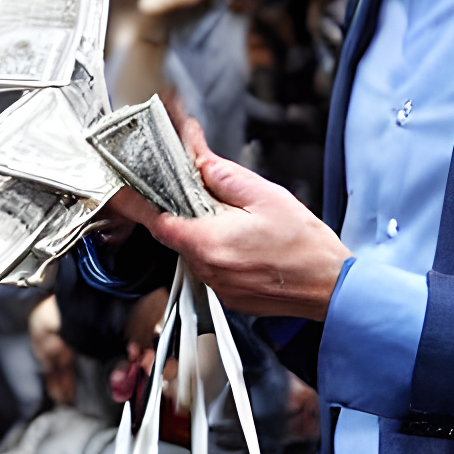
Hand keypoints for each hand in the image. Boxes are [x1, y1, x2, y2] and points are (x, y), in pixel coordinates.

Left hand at [123, 118, 349, 318]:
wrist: (332, 288)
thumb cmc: (305, 246)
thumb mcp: (265, 196)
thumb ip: (223, 176)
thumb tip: (197, 157)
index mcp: (209, 242)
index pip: (157, 220)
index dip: (137, 203)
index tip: (120, 191)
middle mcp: (206, 269)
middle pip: (175, 233)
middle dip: (184, 212)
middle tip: (209, 198)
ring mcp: (216, 286)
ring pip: (193, 250)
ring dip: (204, 232)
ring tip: (238, 223)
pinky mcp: (227, 296)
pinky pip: (210, 267)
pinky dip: (218, 251)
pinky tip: (244, 243)